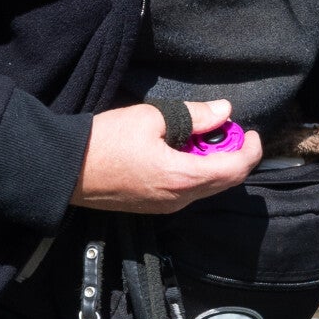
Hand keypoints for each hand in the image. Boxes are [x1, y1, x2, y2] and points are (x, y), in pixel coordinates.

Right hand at [71, 100, 261, 213]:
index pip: (235, 169)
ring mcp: (167, 207)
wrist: (67, 169)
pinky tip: (185, 153)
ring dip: (216, 165)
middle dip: (236, 156)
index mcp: (184, 177)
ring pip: (208, 189)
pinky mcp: (155, 207)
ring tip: (206, 139)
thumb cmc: (105, 140)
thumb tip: (224, 111)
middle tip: (230, 132)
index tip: (252, 132)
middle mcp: (181, 199)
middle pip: (226, 182)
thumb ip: (194, 116)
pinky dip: (198, 173)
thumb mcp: (152, 118)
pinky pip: (190, 192)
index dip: (251, 150)